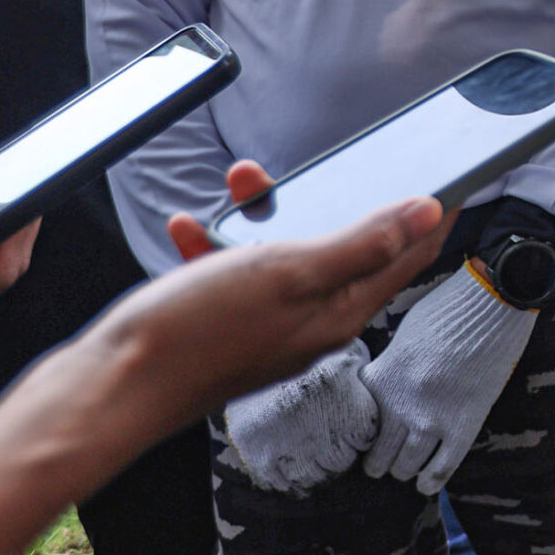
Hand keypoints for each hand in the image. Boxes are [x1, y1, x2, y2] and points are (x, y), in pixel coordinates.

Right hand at [0, 192, 449, 554]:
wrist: (108, 389)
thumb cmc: (197, 336)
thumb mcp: (290, 272)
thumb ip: (363, 243)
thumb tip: (427, 214)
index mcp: (338, 313)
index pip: (405, 258)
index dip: (427, 216)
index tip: (446, 176)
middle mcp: (308, 322)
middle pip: (343, 248)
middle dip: (331, 199)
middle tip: (320, 164)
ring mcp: (263, 325)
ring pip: (280, 252)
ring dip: (263, 215)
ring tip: (240, 186)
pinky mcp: (221, 324)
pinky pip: (229, 270)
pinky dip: (213, 243)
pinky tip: (189, 227)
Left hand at [360, 263, 538, 494]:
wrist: (492, 303)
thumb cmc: (449, 311)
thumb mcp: (404, 337)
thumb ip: (390, 368)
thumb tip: (385, 391)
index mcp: (382, 378)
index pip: (358, 426)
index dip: (362, 436)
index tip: (366, 441)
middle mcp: (400, 404)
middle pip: (379, 454)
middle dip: (379, 462)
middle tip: (382, 463)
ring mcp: (432, 418)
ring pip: (407, 466)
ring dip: (404, 470)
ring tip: (405, 469)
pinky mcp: (464, 424)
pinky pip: (441, 468)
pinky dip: (430, 481)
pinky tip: (426, 483)